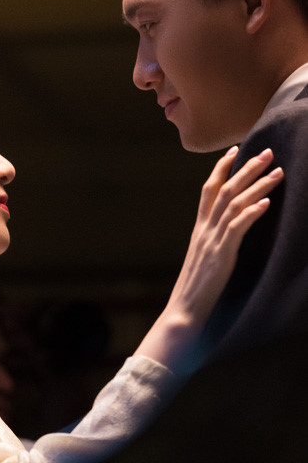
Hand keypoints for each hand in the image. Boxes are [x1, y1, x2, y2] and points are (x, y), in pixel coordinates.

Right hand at [136, 147, 282, 371]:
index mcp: (200, 229)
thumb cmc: (196, 291)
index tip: (235, 149)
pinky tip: (266, 203)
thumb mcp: (204, 260)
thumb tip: (226, 235)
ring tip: (277, 172)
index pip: (210, 189)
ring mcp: (212, 240)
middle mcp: (205, 229)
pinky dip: (252, 212)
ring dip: (257, 185)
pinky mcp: (222, 254)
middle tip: (267, 152)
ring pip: (234, 203)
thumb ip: (213, 243)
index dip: (222, 167)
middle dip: (247, 168)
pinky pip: (237, 227)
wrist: (184, 313)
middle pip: (225, 189)